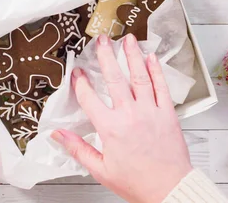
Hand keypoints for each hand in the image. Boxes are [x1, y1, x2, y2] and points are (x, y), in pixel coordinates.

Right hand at [52, 33, 192, 202]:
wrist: (169, 189)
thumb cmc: (137, 182)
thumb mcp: (100, 169)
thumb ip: (77, 148)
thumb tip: (58, 135)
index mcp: (110, 128)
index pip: (89, 98)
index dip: (80, 82)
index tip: (77, 73)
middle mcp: (130, 115)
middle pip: (114, 78)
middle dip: (106, 57)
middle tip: (101, 41)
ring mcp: (150, 111)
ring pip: (139, 77)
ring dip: (132, 55)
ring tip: (127, 39)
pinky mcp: (167, 113)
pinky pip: (161, 87)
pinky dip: (156, 70)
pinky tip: (151, 58)